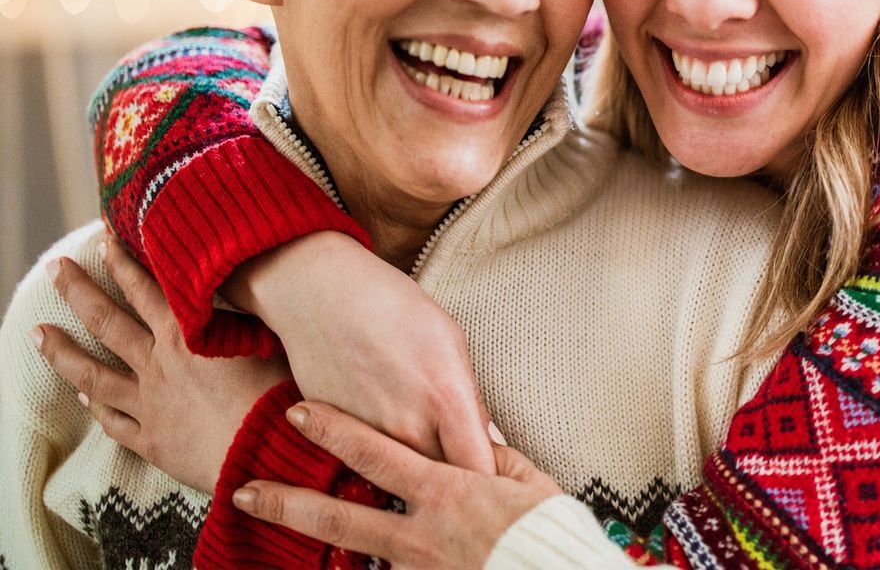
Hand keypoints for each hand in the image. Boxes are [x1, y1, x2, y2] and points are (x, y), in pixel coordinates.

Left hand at [36, 234, 291, 492]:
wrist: (267, 452)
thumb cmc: (280, 392)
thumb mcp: (268, 337)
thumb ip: (242, 313)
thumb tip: (238, 283)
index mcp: (185, 335)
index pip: (146, 288)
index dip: (124, 262)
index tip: (103, 239)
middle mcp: (159, 364)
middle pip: (107, 322)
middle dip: (78, 291)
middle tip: (55, 268)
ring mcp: (149, 403)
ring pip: (93, 374)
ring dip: (61, 351)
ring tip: (37, 333)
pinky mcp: (152, 440)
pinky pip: (113, 421)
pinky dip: (94, 406)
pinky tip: (82, 397)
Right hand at [228, 231, 497, 473]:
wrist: (320, 293)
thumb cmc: (393, 307)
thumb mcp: (450, 342)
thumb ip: (468, 400)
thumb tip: (485, 441)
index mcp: (447, 396)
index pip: (479, 466)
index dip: (490, 486)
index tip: (496, 494)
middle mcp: (408, 424)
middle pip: (441, 485)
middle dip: (455, 496)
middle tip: (465, 501)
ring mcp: (367, 436)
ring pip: (399, 483)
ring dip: (412, 487)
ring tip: (426, 489)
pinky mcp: (332, 439)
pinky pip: (362, 468)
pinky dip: (373, 471)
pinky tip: (381, 465)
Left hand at [233, 400, 561, 568]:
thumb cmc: (548, 532)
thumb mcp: (528, 482)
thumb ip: (494, 457)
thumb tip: (475, 437)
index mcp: (446, 491)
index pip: (375, 454)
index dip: (333, 431)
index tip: (300, 412)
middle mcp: (420, 532)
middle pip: (339, 513)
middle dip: (287, 502)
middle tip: (244, 492)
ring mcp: (416, 568)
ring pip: (349, 556)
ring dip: (307, 544)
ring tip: (267, 532)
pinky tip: (320, 568)